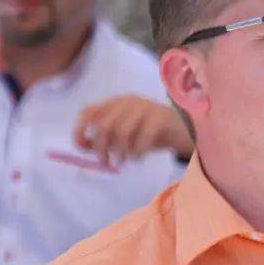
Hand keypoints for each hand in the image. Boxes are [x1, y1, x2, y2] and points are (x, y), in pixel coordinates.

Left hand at [74, 95, 192, 165]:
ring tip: (124, 161)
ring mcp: (144, 107)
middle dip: (101, 147)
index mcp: (114, 103)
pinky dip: (137, 152)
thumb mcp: (123, 135)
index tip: (81, 148)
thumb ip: (104, 138)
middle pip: (104, 125)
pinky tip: (138, 158)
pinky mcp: (159, 117)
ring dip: (120, 152)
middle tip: (106, 162)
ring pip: (122, 132)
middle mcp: (127, 102)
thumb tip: (84, 147)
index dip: (80, 130)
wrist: (182, 128)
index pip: (89, 111)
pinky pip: (142, 138)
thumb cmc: (148, 133)